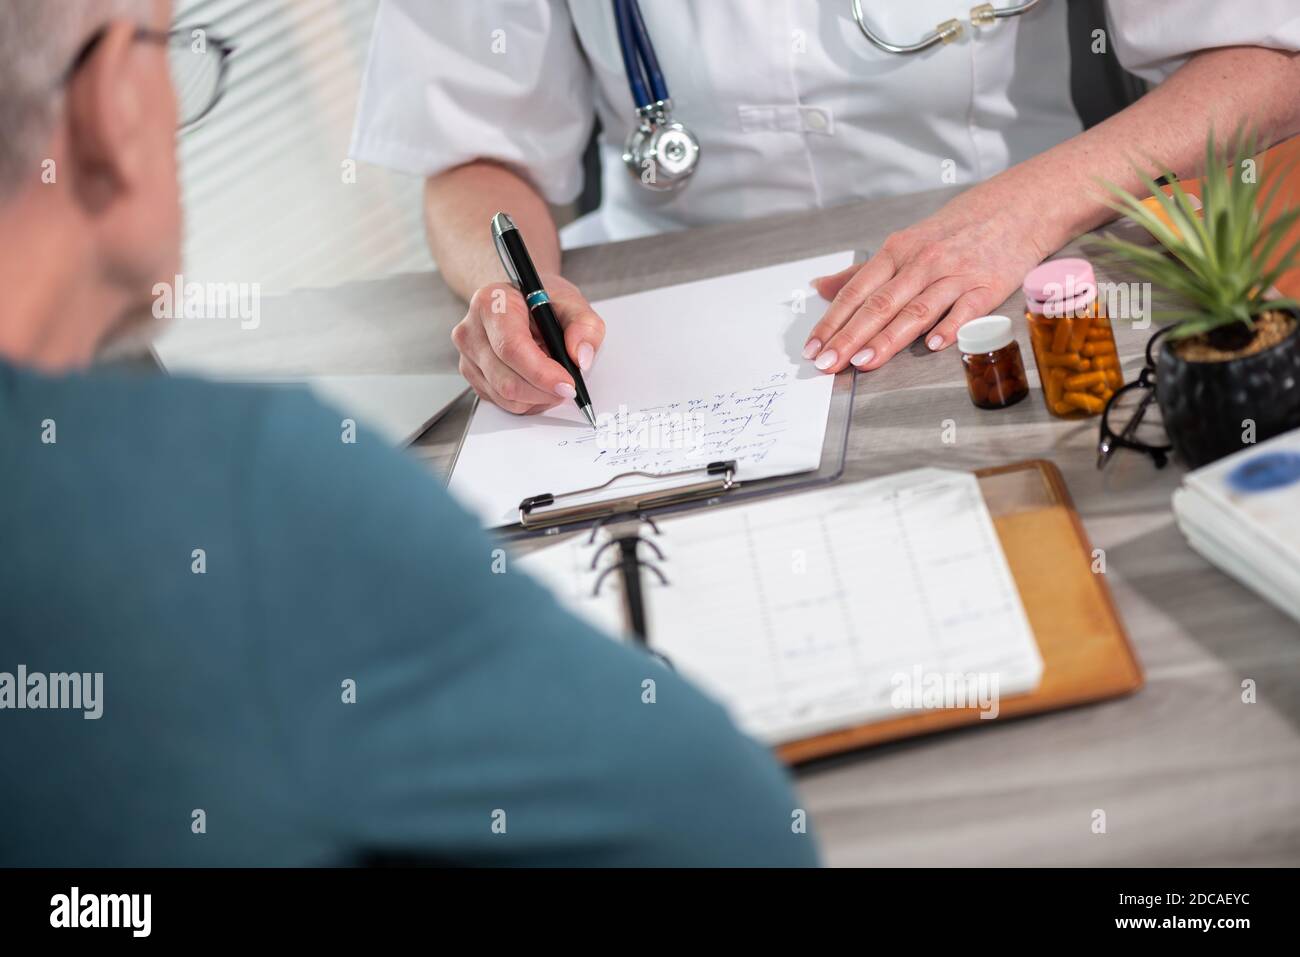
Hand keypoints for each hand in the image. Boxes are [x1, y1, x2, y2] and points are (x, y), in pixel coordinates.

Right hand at [452, 274, 604, 413]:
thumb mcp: (571, 302)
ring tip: (554, 382)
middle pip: (506, 380)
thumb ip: (584, 326)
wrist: (519, 300)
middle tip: (568, 388)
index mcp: (491, 304)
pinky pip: (500, 401)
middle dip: (543, 392)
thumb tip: (581, 357)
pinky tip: (539, 384)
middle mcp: (472, 330)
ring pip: (504, 396)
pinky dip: (526, 401)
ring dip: (536, 398)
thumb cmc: (541, 300)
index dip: (542, 373)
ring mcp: (468, 355)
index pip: (512, 348)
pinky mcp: (471, 374)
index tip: (567, 384)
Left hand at [803, 188, 1048, 372]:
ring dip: (888, 338)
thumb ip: (862, 273)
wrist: (1014, 208)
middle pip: (879, 305)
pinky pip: (967, 308)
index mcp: (896, 252)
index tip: (813, 349)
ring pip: (916, 310)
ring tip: (864, 362)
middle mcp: (921, 263)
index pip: (856, 292)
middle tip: (828, 364)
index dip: (832, 322)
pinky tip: (934, 345)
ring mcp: (954, 275)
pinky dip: (951, 326)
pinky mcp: (987, 286)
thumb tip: (821, 288)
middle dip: (850, 337)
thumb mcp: (903, 244)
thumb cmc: (953, 232)